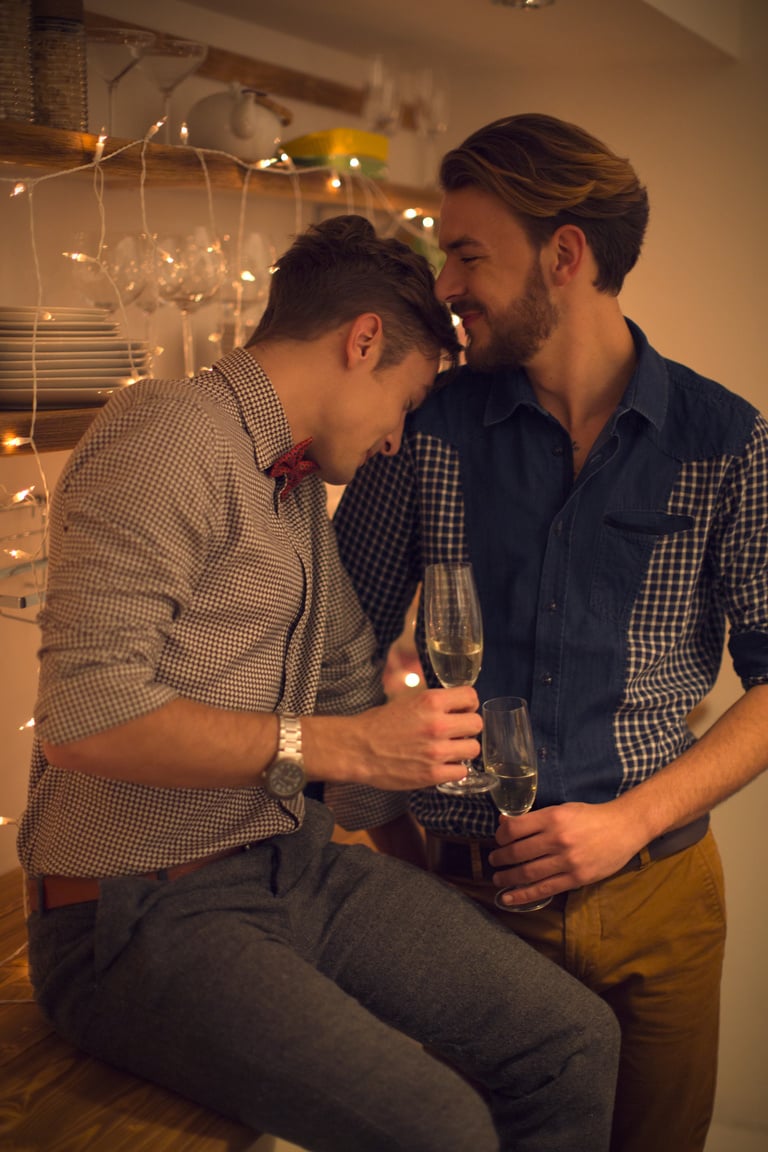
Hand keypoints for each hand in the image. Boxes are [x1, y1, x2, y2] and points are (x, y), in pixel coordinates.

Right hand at [308, 687, 481, 791]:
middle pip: (477, 724)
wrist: (356, 749)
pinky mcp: (432, 774)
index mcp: (431, 701)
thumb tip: (453, 704)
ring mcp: (437, 751)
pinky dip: (454, 769)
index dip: (468, 704)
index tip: (462, 710)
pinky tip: (441, 765)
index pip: (471, 697)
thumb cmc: (377, 724)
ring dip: (463, 750)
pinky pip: (461, 772)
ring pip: (473, 749)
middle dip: (467, 728)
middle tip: (456, 733)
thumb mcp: (406, 701)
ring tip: (449, 750)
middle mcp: (438, 724)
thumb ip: (432, 703)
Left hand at [487, 801, 647, 905]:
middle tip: (493, 860)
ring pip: (527, 873)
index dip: (500, 836)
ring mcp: (567, 861)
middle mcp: (558, 839)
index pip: (515, 829)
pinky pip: (544, 889)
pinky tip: (508, 898)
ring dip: (507, 878)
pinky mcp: (576, 879)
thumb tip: (505, 824)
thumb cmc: (591, 816)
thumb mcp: (562, 809)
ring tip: (497, 878)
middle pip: (517, 852)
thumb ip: (535, 818)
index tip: (498, 840)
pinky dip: (522, 896)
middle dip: (500, 858)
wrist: (624, 828)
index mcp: (552, 817)